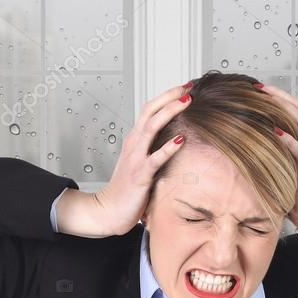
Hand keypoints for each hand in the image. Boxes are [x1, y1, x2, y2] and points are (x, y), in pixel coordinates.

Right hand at [56, 84, 190, 237]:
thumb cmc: (127, 190)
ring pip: (151, 127)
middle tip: (188, 87)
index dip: (166, 97)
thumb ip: (153, 151)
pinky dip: (168, 148)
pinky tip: (181, 140)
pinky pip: (155, 158)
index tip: (184, 88)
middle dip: (169, 96)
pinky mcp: (140, 174)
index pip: (149, 110)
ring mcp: (136, 158)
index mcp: (135, 140)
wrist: (109, 210)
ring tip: (186, 102)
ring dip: (169, 112)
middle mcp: (134, 144)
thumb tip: (174, 142)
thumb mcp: (140, 164)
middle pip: (150, 111)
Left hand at [256, 83, 297, 232]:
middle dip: (278, 96)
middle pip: (297, 109)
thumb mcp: (277, 166)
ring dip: (283, 110)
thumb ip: (267, 152)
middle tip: (259, 88)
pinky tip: (277, 133)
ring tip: (267, 102)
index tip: (257, 87)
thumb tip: (242, 141)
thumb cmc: (291, 191)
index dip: (277, 96)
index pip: (291, 109)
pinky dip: (289, 140)